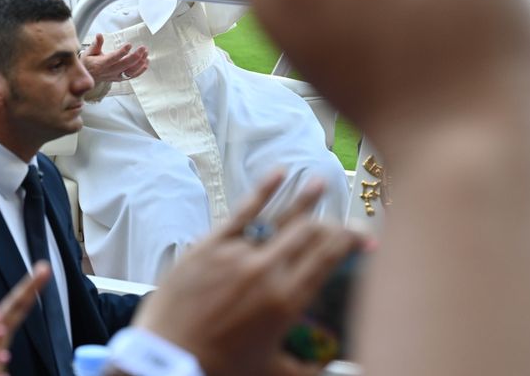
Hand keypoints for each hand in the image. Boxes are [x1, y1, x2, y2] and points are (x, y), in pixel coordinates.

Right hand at [80, 33, 147, 82]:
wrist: (87, 77)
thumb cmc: (88, 63)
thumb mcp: (89, 52)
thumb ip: (96, 44)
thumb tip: (99, 35)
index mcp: (101, 64)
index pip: (113, 58)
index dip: (122, 52)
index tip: (129, 45)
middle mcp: (109, 71)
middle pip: (125, 65)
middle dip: (135, 56)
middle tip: (142, 48)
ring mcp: (116, 76)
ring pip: (130, 72)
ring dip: (140, 63)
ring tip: (145, 54)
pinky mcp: (120, 78)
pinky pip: (131, 76)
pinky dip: (140, 70)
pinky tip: (145, 63)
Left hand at [133, 171, 361, 375]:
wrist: (167, 361)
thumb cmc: (219, 371)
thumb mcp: (273, 372)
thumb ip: (309, 369)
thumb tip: (336, 369)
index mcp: (287, 300)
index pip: (328, 258)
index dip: (349, 241)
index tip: (362, 235)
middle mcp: (267, 271)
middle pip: (309, 234)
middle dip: (331, 223)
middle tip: (342, 220)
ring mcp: (237, 254)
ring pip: (280, 218)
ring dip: (304, 199)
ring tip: (321, 182)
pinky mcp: (209, 245)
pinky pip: (241, 211)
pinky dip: (262, 190)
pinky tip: (279, 172)